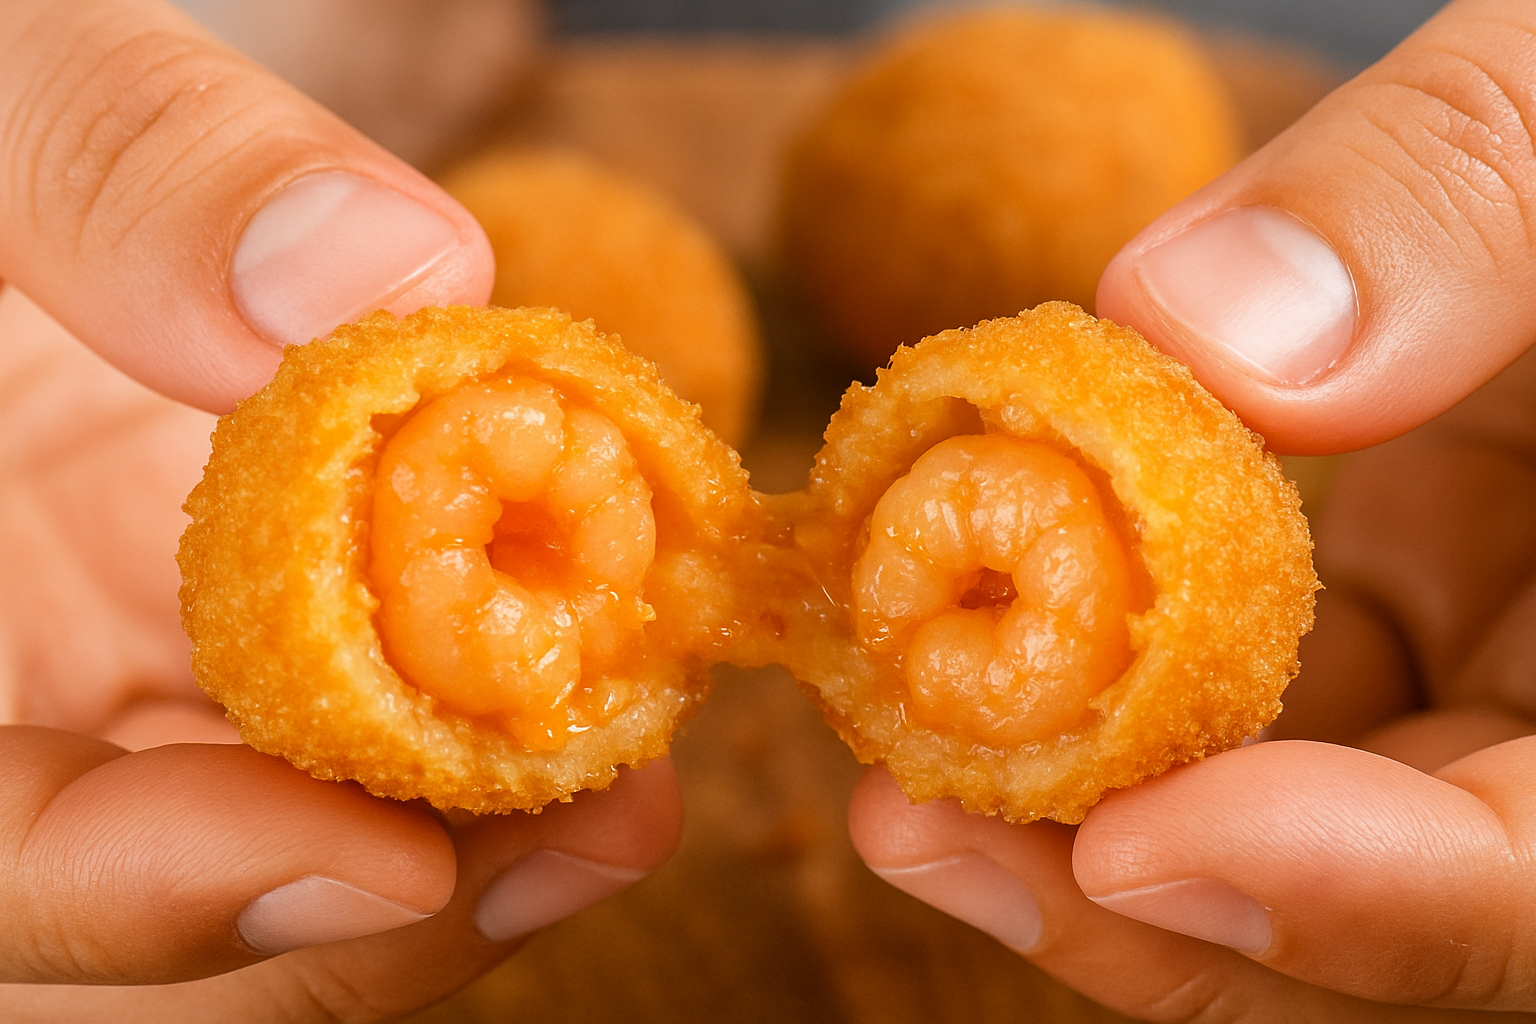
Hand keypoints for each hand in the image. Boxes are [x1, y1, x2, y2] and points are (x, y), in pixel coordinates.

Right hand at [0, 1, 681, 1016]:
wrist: (25, 156)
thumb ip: (126, 167)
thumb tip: (397, 270)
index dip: (159, 900)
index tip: (385, 859)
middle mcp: (19, 703)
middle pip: (176, 928)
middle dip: (386, 909)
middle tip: (591, 832)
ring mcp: (122, 693)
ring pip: (288, 865)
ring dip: (463, 856)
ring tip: (632, 792)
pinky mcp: (231, 649)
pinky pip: (349, 753)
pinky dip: (470, 750)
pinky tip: (590, 688)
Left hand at [851, 1, 1535, 1017]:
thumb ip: (1448, 212)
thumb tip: (1183, 326)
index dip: (1354, 897)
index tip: (1133, 844)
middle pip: (1372, 919)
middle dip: (1143, 905)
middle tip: (919, 832)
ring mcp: (1479, 674)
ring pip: (1282, 836)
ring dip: (1077, 821)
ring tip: (892, 773)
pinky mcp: (1387, 609)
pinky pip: (1236, 704)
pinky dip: (1096, 697)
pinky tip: (960, 643)